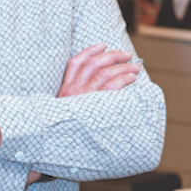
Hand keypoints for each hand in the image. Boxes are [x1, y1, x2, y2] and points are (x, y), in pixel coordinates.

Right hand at [26, 44, 138, 185]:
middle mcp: (73, 91)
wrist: (55, 146)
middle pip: (93, 64)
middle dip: (112, 56)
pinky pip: (111, 88)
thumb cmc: (64, 130)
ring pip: (104, 73)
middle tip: (126, 54)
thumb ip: (74, 99)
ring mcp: (83, 98)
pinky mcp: (94, 107)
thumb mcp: (63, 111)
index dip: (89, 51)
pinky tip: (130, 80)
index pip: (75, 63)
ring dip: (122, 67)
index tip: (102, 45)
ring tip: (134, 67)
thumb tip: (92, 90)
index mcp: (65, 90)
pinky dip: (122, 80)